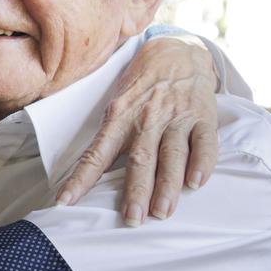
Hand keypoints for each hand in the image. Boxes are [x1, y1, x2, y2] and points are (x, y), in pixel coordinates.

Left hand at [57, 35, 218, 225]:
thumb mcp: (118, 105)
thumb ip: (111, 137)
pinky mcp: (203, 116)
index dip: (81, 179)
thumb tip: (93, 175)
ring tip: (162, 212)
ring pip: (171, 154)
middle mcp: (146, 118)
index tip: (66, 202)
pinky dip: (202, 163)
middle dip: (135, 191)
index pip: (96, 154)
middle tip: (132, 219)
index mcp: (118, 117)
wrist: (177, 51)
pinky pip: (204, 142)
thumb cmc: (141, 86)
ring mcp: (176, 116)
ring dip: (167, 185)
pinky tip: (196, 183)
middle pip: (139, 159)